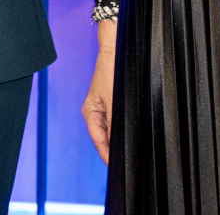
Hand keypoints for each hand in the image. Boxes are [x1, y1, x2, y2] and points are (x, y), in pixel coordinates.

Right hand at [81, 20, 116, 163]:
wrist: (114, 52)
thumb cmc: (111, 72)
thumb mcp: (114, 100)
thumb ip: (114, 123)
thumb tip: (118, 143)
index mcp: (90, 114)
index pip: (98, 142)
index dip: (107, 156)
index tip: (116, 168)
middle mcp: (94, 113)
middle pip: (103, 139)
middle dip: (113, 151)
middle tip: (126, 164)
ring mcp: (102, 109)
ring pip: (109, 132)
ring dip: (117, 141)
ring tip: (129, 153)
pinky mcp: (110, 104)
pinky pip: (114, 123)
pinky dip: (120, 131)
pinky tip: (129, 135)